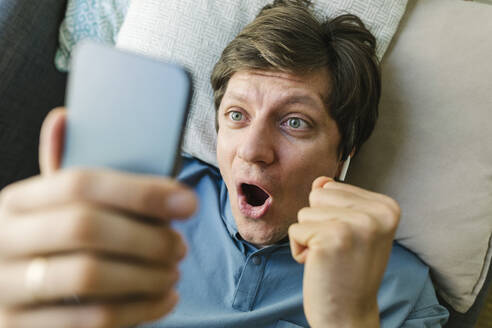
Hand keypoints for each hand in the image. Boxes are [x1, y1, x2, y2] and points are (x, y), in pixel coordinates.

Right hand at [0, 108, 196, 327]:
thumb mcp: (50, 208)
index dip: (140, 192)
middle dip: (147, 238)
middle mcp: (3, 240)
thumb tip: (65, 116)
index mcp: (17, 201)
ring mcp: (6, 288)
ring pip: (89, 277)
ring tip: (173, 272)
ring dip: (147, 275)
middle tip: (180, 246)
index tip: (187, 203)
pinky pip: (92, 321)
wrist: (9, 296)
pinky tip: (164, 299)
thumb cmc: (49, 243)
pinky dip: (140, 310)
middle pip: (86, 228)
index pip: (80, 183)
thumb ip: (65, 172)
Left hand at [288, 176, 399, 327]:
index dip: (332, 216)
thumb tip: (320, 181)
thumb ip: (337, 200)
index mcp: (387, 207)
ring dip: (309, 238)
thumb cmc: (347, 270)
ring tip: (329, 258)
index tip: (349, 241)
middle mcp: (376, 213)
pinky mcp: (331, 238)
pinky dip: (300, 251)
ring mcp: (356, 225)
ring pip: (305, 212)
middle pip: (318, 195)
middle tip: (337, 250)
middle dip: (318, 223)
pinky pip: (295, 230)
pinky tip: (320, 265)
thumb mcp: (351, 228)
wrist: (348, 314)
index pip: (333, 187)